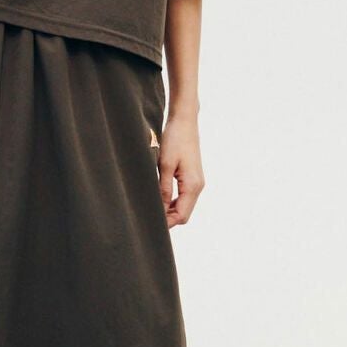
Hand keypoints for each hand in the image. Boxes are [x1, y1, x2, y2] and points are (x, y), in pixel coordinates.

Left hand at [158, 112, 204, 227]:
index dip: (167, 223)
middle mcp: (198, 186)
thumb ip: (163, 189)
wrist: (185, 122)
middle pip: (184, 214)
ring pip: (184, 207)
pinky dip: (173, 202)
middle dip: (168, 219)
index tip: (150, 224)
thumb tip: (159, 209)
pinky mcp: (192, 177)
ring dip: (169, 211)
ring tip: (151, 209)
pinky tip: (159, 199)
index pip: (181, 215)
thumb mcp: (165, 165)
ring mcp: (196, 182)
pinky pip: (184, 197)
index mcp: (193, 185)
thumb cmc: (175, 139)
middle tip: (147, 219)